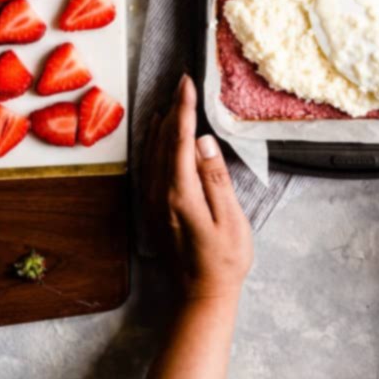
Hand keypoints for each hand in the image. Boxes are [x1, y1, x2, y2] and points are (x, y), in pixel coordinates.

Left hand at [143, 74, 252, 302]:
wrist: (202, 296)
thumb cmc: (224, 259)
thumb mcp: (229, 217)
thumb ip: (215, 176)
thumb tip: (203, 140)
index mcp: (180, 191)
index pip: (179, 138)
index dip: (183, 107)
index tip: (187, 82)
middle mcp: (160, 193)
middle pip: (162, 140)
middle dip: (172, 109)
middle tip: (181, 83)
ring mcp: (154, 202)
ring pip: (151, 152)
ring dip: (160, 124)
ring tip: (169, 102)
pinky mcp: (154, 210)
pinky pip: (149, 166)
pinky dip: (153, 144)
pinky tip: (158, 137)